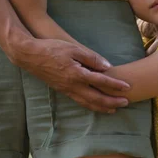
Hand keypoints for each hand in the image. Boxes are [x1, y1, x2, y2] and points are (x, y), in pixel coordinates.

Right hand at [8, 35, 131, 112]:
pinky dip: (90, 105)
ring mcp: (66, 89)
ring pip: (87, 103)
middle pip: (97, 98)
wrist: (29, 55)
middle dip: (112, 102)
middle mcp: (72, 85)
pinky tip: (95, 105)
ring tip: (114, 109)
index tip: (127, 87)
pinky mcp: (62, 90)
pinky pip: (79, 101)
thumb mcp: (73, 48)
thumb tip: (107, 67)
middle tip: (126, 102)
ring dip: (102, 107)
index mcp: (77, 74)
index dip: (116, 85)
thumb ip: (91, 58)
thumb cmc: (51, 48)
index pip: (101, 82)